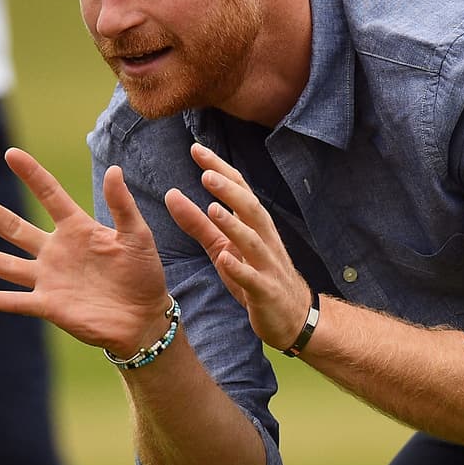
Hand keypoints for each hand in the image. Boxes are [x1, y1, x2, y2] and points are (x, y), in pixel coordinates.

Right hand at [0, 147, 171, 352]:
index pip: (50, 195)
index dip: (32, 175)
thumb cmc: (144, 273)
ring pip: (7, 265)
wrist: (145, 316)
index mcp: (78, 229)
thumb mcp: (137, 235)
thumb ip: (122, 206)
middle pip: (16, 228)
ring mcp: (50, 278)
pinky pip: (14, 301)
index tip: (11, 154)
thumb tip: (113, 170)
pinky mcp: (49, 305)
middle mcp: (57, 251)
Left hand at [165, 143, 311, 350]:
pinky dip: (239, 268)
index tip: (196, 149)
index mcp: (254, 225)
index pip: (239, 189)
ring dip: (233, 225)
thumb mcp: (222, 246)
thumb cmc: (255, 273)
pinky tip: (225, 260)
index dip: (219, 168)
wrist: (292, 315)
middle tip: (206, 173)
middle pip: (250, 208)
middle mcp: (264, 239)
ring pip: (253, 240)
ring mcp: (267, 265)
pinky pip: (252, 278)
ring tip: (213, 210)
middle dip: (230, 190)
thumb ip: (197, 222)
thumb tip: (171, 194)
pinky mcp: (265, 291)